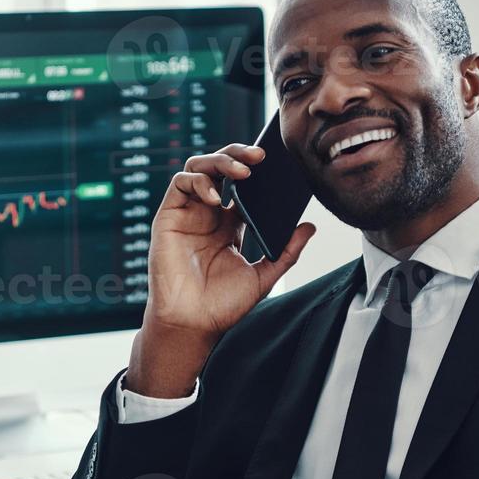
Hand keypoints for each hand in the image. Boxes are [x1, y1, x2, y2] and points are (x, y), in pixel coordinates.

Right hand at [127, 144, 315, 396]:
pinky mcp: (168, 217)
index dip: (256, 170)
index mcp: (229, 224)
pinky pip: (179, 184)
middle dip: (238, 154)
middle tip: (261, 154)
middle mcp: (208, 214)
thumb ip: (286, 251)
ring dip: (220, 161)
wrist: (194, 325)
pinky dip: (199, 182)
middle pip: (220, 167)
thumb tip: (310, 227)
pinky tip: (217, 198)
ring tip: (243, 171)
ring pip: (199, 167)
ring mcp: (188, 213)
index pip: (242, 184)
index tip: (277, 164)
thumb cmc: (223, 305)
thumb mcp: (263, 276)